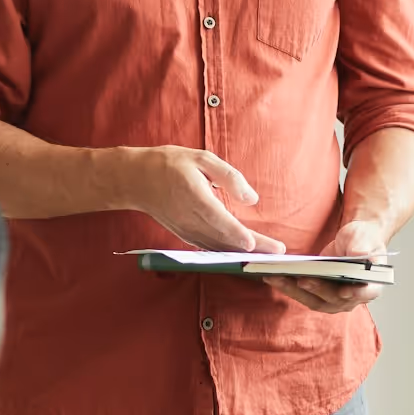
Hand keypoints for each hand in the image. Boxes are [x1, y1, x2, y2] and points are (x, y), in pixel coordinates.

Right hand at [121, 147, 286, 253]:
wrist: (137, 180)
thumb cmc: (170, 164)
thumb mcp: (201, 158)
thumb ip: (228, 176)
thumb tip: (251, 198)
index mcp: (193, 195)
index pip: (217, 218)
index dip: (235, 233)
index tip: (253, 242)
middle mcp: (189, 217)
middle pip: (223, 238)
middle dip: (252, 248)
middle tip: (277, 252)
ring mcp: (186, 229)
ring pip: (218, 247)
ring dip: (243, 254)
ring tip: (268, 256)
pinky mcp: (185, 235)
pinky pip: (209, 248)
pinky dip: (228, 254)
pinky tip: (245, 255)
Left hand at [263, 217, 388, 315]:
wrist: (353, 241)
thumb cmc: (363, 240)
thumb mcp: (364, 238)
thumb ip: (362, 247)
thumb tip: (359, 255)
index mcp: (370, 284)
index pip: (365, 293)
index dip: (355, 294)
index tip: (344, 291)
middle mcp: (352, 297)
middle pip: (333, 299)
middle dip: (316, 289)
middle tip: (301, 279)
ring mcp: (333, 299)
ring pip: (313, 300)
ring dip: (294, 290)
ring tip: (276, 277)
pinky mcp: (317, 294)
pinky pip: (302, 294)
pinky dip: (288, 286)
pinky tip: (273, 276)